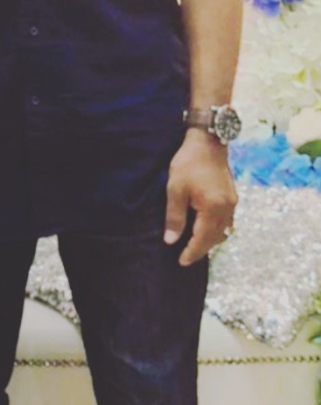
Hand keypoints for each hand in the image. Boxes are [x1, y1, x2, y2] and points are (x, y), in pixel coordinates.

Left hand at [163, 132, 237, 265]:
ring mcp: (232, 203)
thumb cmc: (189, 163)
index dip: (192, 252)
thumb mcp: (175, 190)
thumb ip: (174, 217)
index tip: (181, 262)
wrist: (208, 142)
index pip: (202, 239)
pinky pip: (227, 221)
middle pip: (215, 238)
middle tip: (186, 258)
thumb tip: (171, 241)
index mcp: (213, 208)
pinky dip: (217, 230)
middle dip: (201, 250)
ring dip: (210, 241)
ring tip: (194, 247)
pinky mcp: (232, 197)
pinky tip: (206, 230)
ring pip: (223, 231)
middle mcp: (227, 208)